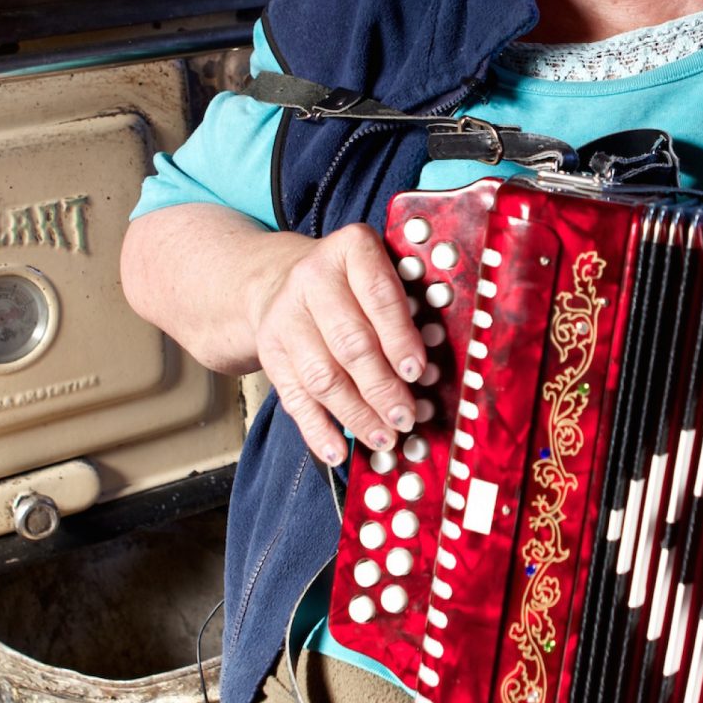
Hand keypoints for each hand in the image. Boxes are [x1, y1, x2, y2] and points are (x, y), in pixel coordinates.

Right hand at [249, 223, 428, 467]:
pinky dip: (318, 430)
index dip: (400, 336)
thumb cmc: (349, 280)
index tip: (418, 371)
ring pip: (323, 376)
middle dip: (382, 387)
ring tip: (384, 438)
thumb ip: (406, 303)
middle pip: (350, 343)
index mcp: (350, 250)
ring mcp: (285, 319)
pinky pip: (294, 398)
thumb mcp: (379, 269)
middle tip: (407, 416)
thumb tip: (432, 364)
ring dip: (356, 414)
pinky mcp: (270, 354)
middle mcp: (311, 279)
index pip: (378, 294)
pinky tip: (339, 452)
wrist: (277, 278)